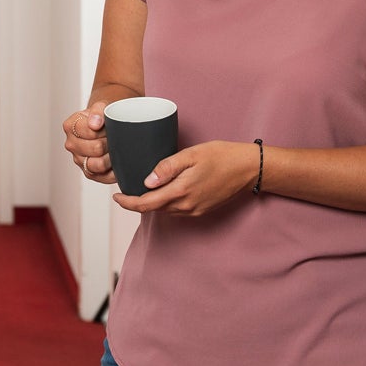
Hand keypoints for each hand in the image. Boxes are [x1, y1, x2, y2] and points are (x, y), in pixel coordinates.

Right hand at [62, 106, 115, 184]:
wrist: (105, 126)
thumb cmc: (102, 117)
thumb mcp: (101, 107)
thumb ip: (98, 110)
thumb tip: (95, 123)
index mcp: (70, 126)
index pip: (90, 131)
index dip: (104, 130)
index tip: (109, 126)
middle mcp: (71, 144)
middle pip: (95, 148)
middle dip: (110, 143)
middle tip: (116, 138)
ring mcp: (79, 160)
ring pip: (98, 164)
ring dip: (111, 157)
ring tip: (116, 149)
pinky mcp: (89, 173)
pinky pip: (104, 177)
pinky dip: (114, 170)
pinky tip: (117, 161)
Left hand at [113, 141, 258, 216]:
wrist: (249, 168)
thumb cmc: (221, 155)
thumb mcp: (191, 155)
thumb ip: (167, 167)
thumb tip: (146, 181)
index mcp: (181, 192)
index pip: (146, 204)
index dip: (127, 203)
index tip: (116, 196)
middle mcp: (187, 206)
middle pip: (153, 209)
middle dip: (136, 202)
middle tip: (124, 190)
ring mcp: (195, 210)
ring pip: (165, 210)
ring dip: (150, 203)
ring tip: (139, 189)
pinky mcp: (202, 210)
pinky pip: (177, 210)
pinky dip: (165, 203)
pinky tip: (161, 191)